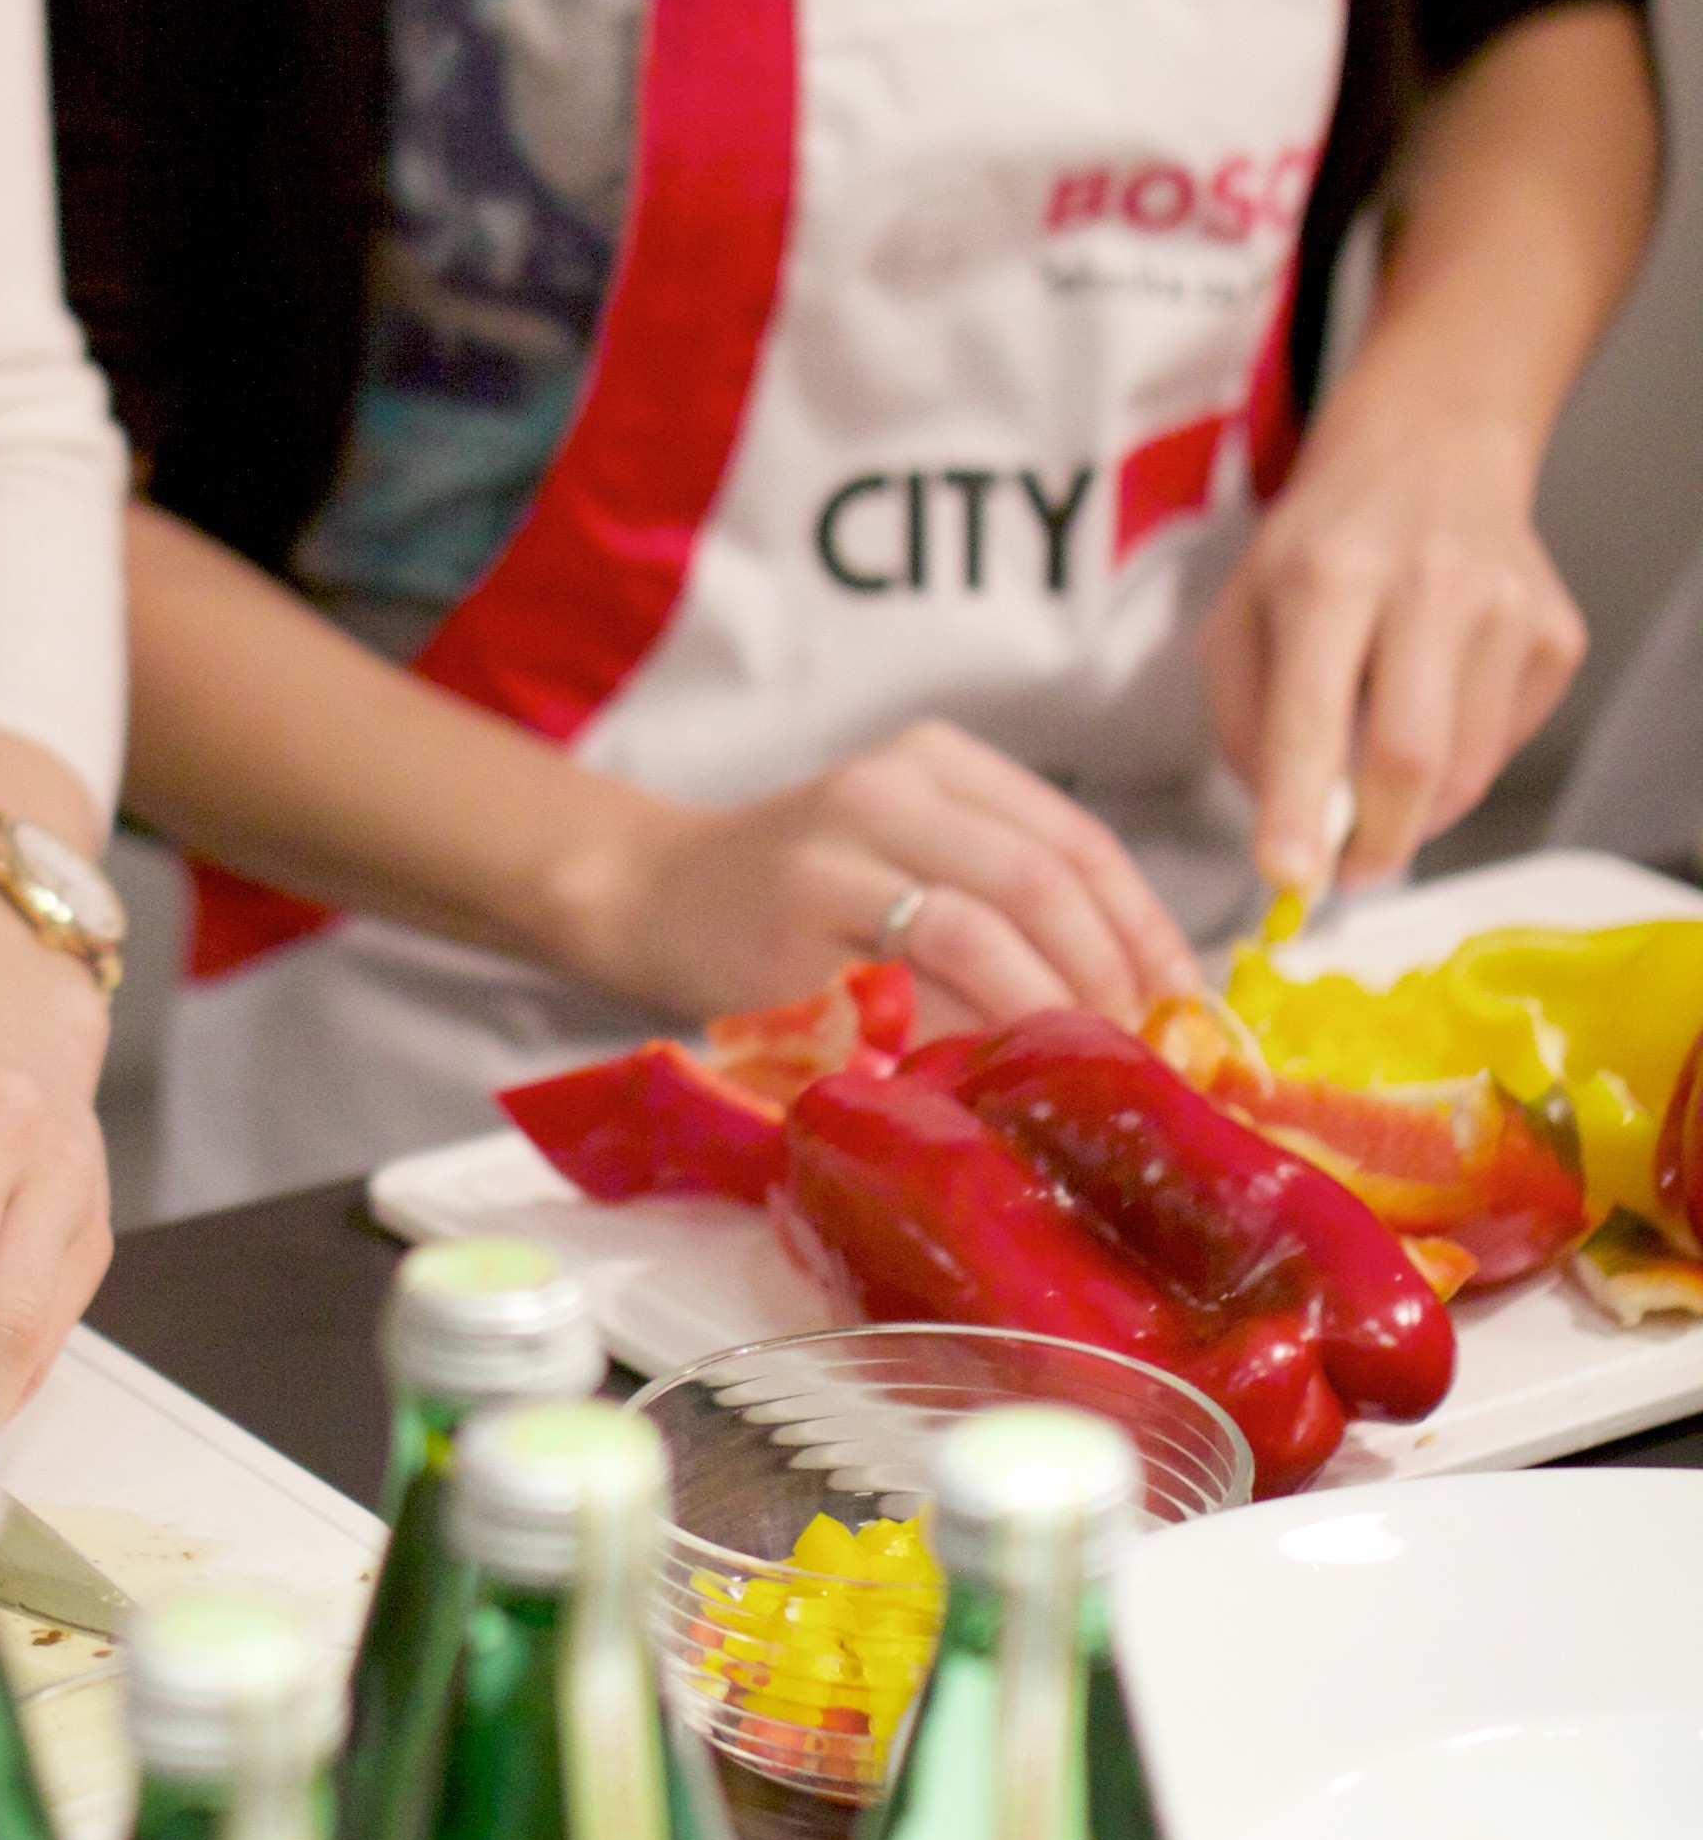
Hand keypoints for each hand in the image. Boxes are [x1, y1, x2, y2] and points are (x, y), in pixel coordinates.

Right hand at [550, 717, 1198, 1031]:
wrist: (658, 890)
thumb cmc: (812, 884)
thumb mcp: (914, 839)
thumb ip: (1014, 884)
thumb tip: (1152, 989)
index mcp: (935, 760)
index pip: (1077, 840)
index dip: (1145, 928)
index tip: (1181, 1001)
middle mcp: (882, 794)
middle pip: (1039, 886)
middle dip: (1104, 981)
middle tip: (1133, 1053)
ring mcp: (827, 866)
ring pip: (978, 939)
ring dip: (1043, 1018)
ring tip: (1069, 1073)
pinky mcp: (786, 944)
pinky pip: (901, 1003)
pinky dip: (960, 1046)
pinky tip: (986, 1079)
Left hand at [1203, 406, 1585, 896]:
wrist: (1429, 454)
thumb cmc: (1319, 546)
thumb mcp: (1241, 610)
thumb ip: (1246, 721)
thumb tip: (1291, 829)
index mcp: (1329, 574)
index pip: (1313, 712)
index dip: (1299, 806)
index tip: (1290, 878)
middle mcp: (1428, 584)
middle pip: (1411, 758)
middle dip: (1373, 841)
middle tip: (1344, 869)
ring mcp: (1508, 608)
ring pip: (1466, 770)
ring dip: (1415, 807)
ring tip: (1378, 765)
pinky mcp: (1556, 635)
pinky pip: (1504, 745)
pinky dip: (1459, 759)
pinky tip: (1434, 703)